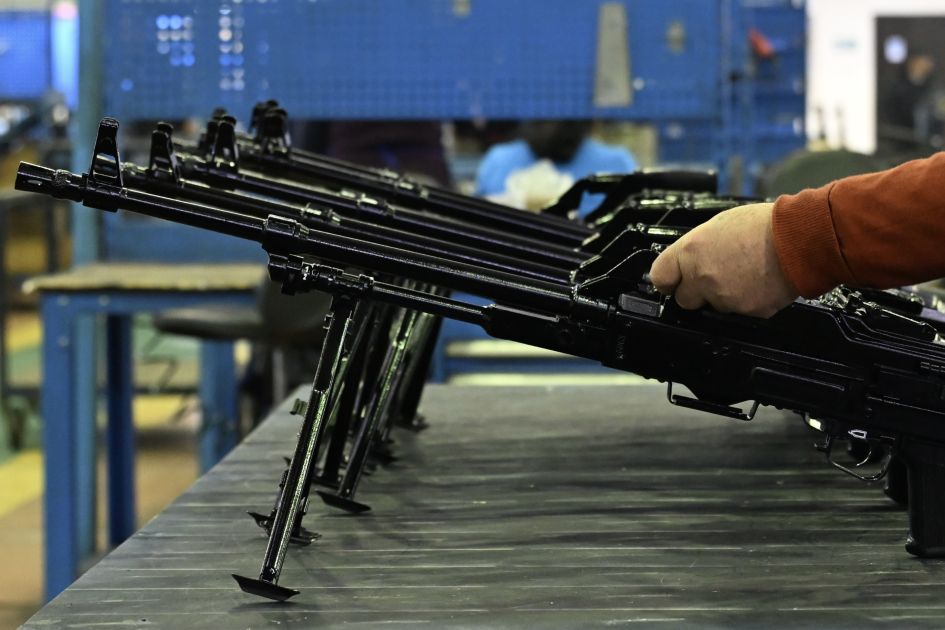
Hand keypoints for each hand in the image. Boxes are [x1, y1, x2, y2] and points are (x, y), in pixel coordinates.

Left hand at [648, 202, 797, 317]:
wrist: (800, 239)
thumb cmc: (762, 225)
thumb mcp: (717, 226)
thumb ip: (696, 249)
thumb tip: (687, 263)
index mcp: (690, 252)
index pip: (660, 277)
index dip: (669, 279)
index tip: (675, 279)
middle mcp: (702, 278)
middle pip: (684, 299)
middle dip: (696, 291)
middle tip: (717, 275)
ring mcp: (723, 298)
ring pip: (713, 307)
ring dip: (723, 296)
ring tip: (745, 273)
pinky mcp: (746, 313)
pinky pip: (739, 312)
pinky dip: (747, 301)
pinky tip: (758, 282)